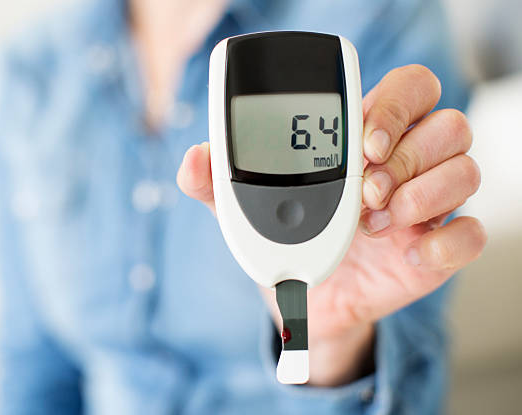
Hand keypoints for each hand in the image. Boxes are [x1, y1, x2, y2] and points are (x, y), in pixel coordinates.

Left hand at [176, 65, 485, 385]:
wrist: (301, 294)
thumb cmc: (285, 234)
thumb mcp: (250, 202)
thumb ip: (220, 180)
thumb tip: (193, 160)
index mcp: (367, 138)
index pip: (408, 91)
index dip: (394, 104)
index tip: (361, 140)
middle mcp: (406, 164)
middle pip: (447, 124)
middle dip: (409, 151)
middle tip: (368, 185)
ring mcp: (426, 206)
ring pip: (464, 171)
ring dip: (423, 193)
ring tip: (375, 221)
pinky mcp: (436, 250)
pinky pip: (470, 235)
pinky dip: (444, 242)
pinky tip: (406, 254)